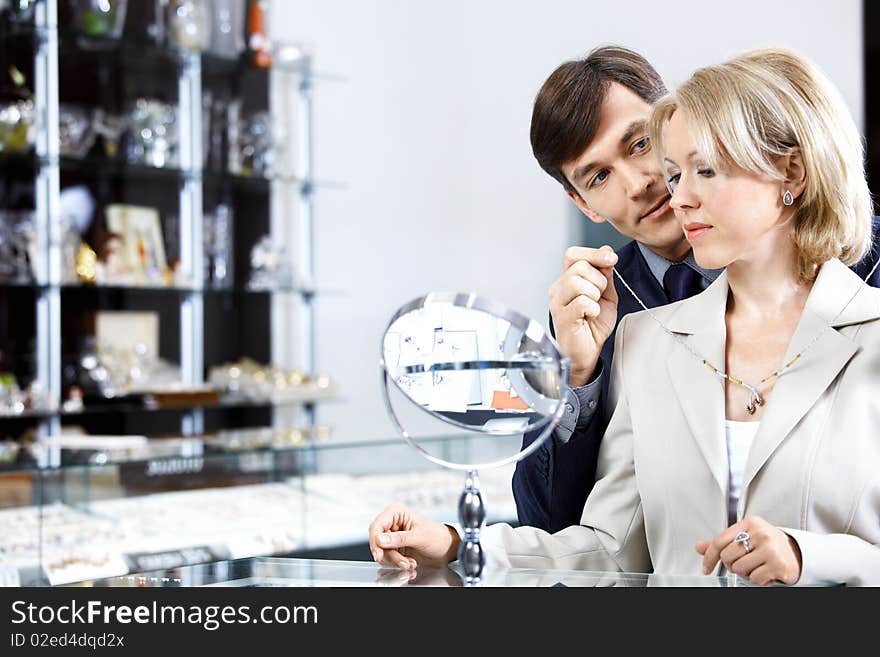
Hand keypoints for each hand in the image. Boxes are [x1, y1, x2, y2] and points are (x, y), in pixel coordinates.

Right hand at [368, 503, 459, 569]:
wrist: (445, 548)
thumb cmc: (437, 536)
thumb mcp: (419, 537)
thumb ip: (399, 538)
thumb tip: (380, 539)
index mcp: (396, 512)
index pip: (377, 526)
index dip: (375, 541)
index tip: (379, 554)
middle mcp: (392, 522)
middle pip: (377, 540)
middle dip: (388, 554)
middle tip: (402, 562)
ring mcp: (392, 535)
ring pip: (382, 551)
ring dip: (395, 560)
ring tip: (410, 563)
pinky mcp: (394, 546)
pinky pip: (387, 557)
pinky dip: (397, 563)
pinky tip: (409, 562)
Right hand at [549, 245, 618, 386]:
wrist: (586, 352)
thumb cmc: (592, 325)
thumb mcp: (606, 294)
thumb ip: (605, 274)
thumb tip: (607, 252)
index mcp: (567, 280)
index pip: (573, 254)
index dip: (593, 253)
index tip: (611, 259)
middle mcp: (558, 289)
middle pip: (579, 266)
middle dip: (598, 280)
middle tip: (599, 296)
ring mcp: (557, 303)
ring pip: (578, 282)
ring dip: (595, 294)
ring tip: (593, 307)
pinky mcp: (562, 317)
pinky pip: (582, 302)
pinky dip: (593, 309)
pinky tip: (590, 316)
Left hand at [696, 516, 802, 585]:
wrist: (797, 552)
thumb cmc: (767, 544)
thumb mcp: (744, 537)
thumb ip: (722, 542)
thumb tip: (698, 547)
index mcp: (749, 523)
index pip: (719, 541)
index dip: (709, 557)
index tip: (706, 568)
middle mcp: (760, 533)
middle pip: (727, 557)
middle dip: (732, 564)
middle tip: (744, 562)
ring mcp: (770, 549)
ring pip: (739, 569)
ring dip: (745, 573)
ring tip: (756, 566)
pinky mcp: (778, 565)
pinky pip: (755, 579)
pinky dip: (758, 580)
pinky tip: (765, 572)